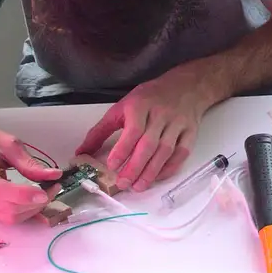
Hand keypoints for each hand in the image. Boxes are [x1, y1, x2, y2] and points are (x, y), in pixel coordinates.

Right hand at [0, 117, 62, 223]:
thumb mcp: (4, 141)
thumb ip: (27, 162)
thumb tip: (53, 175)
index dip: (23, 195)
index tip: (46, 191)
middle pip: (5, 208)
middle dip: (33, 203)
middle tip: (52, 190)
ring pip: (5, 217)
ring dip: (29, 210)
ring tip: (44, 194)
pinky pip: (0, 216)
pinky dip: (20, 212)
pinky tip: (30, 200)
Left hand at [77, 63, 224, 191]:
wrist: (186, 86)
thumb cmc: (149, 98)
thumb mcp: (122, 107)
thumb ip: (101, 130)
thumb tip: (82, 152)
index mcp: (141, 106)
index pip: (133, 130)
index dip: (123, 149)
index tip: (112, 165)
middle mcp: (161, 115)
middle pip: (149, 144)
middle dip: (136, 166)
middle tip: (123, 183)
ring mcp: (178, 124)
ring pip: (165, 151)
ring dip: (152, 171)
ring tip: (139, 186)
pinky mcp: (190, 132)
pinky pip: (181, 153)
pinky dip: (170, 167)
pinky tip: (157, 177)